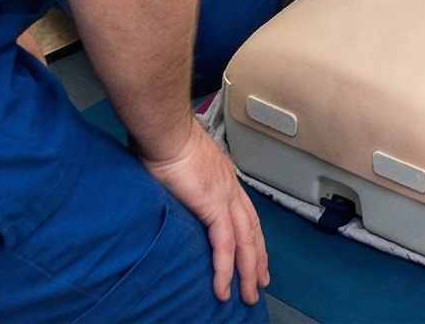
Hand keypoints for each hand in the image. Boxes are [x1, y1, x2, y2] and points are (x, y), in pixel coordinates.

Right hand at [139, 112, 268, 305]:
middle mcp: (230, 187)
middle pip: (251, 229)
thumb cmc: (162, 138)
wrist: (164, 128)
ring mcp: (224, 197)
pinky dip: (225, 270)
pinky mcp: (213, 206)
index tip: (255, 251)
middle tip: (261, 281)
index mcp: (222, 176)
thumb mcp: (177, 163)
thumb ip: (181, 181)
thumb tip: (171, 188)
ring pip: (244, 242)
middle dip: (257, 258)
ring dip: (248, 271)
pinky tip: (224, 289)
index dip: (252, 234)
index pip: (244, 211)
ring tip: (248, 295)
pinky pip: (224, 246)